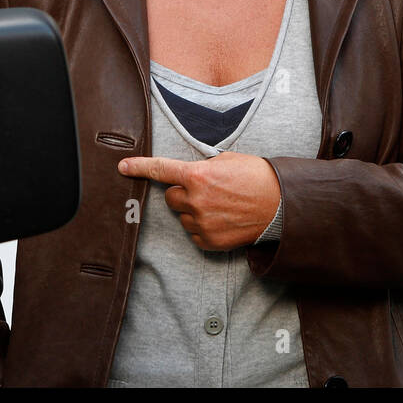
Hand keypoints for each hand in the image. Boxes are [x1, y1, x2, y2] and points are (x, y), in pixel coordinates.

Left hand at [118, 152, 280, 250]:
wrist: (280, 205)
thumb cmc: (257, 177)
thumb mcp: (228, 160)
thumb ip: (203, 167)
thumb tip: (190, 174)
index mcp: (198, 175)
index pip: (161, 170)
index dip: (139, 167)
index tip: (122, 167)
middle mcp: (195, 200)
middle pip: (170, 197)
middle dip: (183, 193)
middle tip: (206, 191)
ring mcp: (201, 223)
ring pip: (183, 216)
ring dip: (194, 211)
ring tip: (221, 206)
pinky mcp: (208, 241)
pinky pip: (194, 234)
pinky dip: (204, 227)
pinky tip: (223, 220)